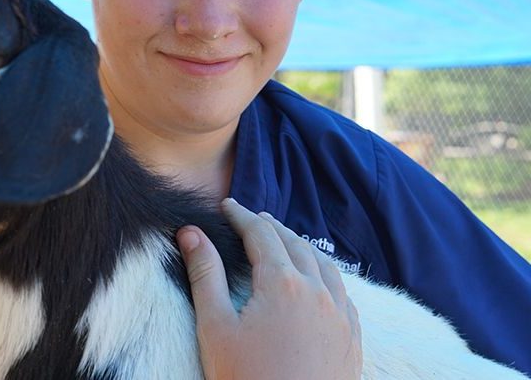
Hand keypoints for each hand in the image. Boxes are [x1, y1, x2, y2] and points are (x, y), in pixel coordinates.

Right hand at [176, 198, 361, 379]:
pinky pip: (342, 291)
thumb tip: (191, 232)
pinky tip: (318, 279)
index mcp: (282, 283)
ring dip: (300, 245)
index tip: (227, 205)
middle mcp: (317, 290)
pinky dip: (325, 271)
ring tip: (283, 239)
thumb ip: (205, 274)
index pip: (260, 234)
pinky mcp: (352, 338)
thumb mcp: (215, 327)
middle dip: (270, 226)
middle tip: (252, 217)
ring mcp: (340, 314)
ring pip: (323, 263)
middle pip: (293, 242)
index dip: (241, 216)